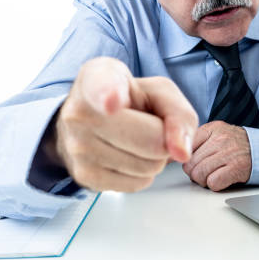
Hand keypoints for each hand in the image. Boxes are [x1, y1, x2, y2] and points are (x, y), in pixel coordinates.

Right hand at [51, 57, 197, 191]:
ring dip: (153, 156)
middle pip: (150, 139)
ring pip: (147, 166)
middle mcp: (79, 111)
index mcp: (96, 77)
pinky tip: (127, 154)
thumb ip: (179, 113)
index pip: (101, 85)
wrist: (91, 120)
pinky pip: (138, 183)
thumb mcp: (159, 92)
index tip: (112, 102)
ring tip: (134, 138)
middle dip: (162, 137)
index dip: (109, 94)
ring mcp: (77, 147)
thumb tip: (181, 152)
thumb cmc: (128, 100)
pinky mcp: (85, 177)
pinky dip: (142, 172)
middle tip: (148, 125)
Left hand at [182, 121, 251, 190]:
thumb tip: (173, 156)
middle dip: (195, 172)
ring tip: (214, 174)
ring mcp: (228, 153)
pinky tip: (223, 178)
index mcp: (212, 128)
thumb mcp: (217, 134)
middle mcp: (220, 139)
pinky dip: (216, 185)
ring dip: (204, 180)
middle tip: (206, 171)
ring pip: (199, 174)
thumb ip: (198, 141)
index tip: (194, 162)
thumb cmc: (237, 145)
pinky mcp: (236, 168)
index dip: (188, 159)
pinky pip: (213, 183)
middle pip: (190, 164)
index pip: (185, 147)